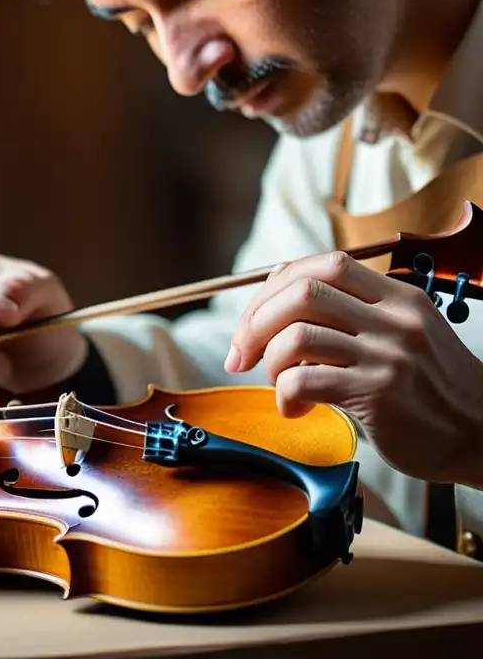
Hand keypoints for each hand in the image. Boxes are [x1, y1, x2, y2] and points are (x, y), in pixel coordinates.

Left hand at [225, 250, 482, 485]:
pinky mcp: (378, 397)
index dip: (275, 287)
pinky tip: (295, 408)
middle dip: (255, 322)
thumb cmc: (431, 388)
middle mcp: (394, 320)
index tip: (254, 319)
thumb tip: (276, 298)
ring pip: (295, 337)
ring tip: (279, 382)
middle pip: (301, 293)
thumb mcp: (405, 333)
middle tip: (243, 353)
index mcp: (397, 298)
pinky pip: (303, 381)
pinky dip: (284, 395)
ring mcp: (388, 357)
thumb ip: (354, 313)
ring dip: (270, 362)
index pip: (324, 265)